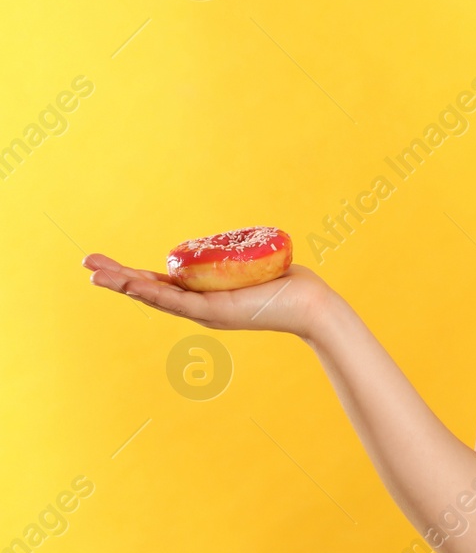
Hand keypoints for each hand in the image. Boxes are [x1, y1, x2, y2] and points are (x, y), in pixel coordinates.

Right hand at [83, 253, 339, 338]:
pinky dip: (152, 293)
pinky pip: (177, 301)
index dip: (134, 275)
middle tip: (86, 265)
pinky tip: (131, 285)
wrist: (311, 306)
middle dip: (116, 278)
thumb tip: (236, 240)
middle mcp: (198, 307)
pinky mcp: (214, 312)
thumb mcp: (252, 266)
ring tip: (95, 275)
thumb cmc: (288, 286)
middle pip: (149, 291)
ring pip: (155, 298)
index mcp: (203, 296)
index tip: (107, 264)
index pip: (162, 284)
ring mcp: (204, 311)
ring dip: (124, 285)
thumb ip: (237, 258)